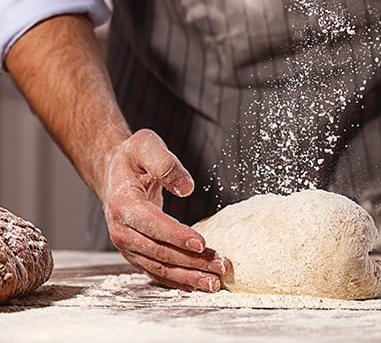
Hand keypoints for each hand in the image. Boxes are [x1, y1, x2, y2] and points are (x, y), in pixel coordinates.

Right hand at [99, 129, 229, 291]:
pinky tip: (195, 284)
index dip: (177, 236)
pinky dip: (176, 280)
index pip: (152, 224)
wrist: (112, 171)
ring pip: (159, 266)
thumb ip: (166, 164)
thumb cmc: (132, 156)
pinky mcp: (135, 251)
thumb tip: (187, 187)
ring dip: (187, 276)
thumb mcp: (147, 145)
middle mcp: (121, 229)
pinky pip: (156, 270)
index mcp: (123, 203)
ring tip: (213, 282)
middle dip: (190, 262)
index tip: (201, 243)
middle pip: (159, 252)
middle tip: (219, 267)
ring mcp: (127, 244)